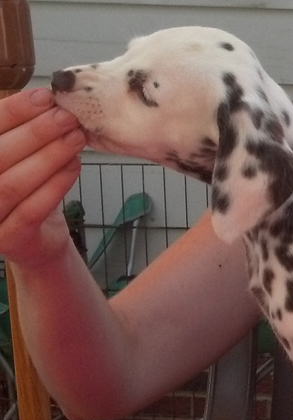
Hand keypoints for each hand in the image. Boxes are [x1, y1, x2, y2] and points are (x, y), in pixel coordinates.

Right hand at [0, 88, 85, 268]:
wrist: (38, 240)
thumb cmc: (25, 191)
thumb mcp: (18, 156)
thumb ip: (21, 133)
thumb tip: (44, 99)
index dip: (12, 112)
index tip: (44, 96)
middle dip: (34, 133)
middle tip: (66, 117)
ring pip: (13, 183)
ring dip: (48, 156)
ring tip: (75, 137)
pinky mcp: (9, 239)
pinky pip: (33, 208)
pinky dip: (56, 184)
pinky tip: (75, 165)